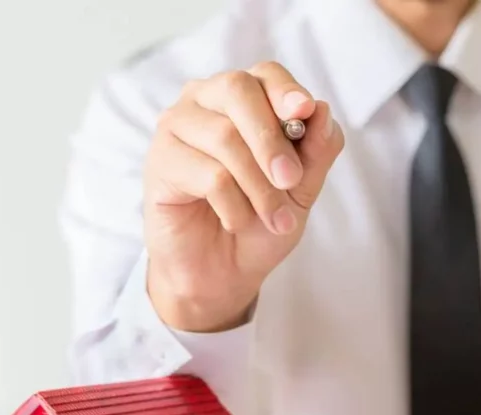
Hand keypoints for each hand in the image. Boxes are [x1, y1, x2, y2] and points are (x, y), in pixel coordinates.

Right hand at [143, 61, 344, 331]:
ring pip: (224, 137)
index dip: (285, 90)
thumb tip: (321, 110)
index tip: (305, 112)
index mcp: (242, 101)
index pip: (265, 74)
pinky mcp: (159, 162)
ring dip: (259, 186)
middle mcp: (204, 102)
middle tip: (291, 180)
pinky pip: (207, 174)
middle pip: (237, 90)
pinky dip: (233, 205)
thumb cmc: (259, 224)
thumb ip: (315, 151)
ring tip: (276, 220)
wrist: (223, 274)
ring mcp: (176, 128)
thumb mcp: (300, 190)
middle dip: (271, 137)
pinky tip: (236, 222)